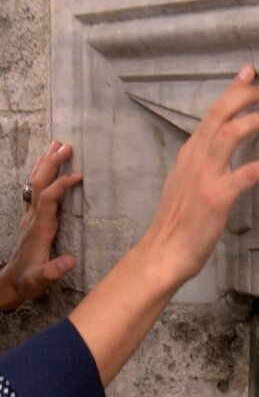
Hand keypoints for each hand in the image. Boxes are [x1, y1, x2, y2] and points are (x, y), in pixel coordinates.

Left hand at [0, 141, 82, 310]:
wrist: (11, 283)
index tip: (79, 175)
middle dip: (52, 164)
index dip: (62, 185)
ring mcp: (30, 215)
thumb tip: (70, 261)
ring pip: (35, 183)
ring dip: (45, 163)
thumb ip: (53, 270)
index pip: (49, 199)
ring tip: (56, 144)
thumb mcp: (41, 279)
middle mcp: (33, 217)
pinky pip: (35, 189)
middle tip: (66, 146)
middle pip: (39, 183)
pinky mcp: (32, 217)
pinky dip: (41, 173)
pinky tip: (45, 165)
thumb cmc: (29, 280)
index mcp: (39, 227)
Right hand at [139, 65, 258, 284]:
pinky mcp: (218, 197)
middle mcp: (195, 158)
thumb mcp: (183, 181)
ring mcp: (205, 176)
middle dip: (245, 95)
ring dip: (256, 121)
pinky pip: (247, 173)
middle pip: (220, 113)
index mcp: (189, 153)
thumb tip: (213, 146)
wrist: (164, 251)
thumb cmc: (178, 220)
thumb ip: (199, 161)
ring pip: (231, 133)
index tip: (248, 75)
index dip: (231, 91)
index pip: (211, 113)